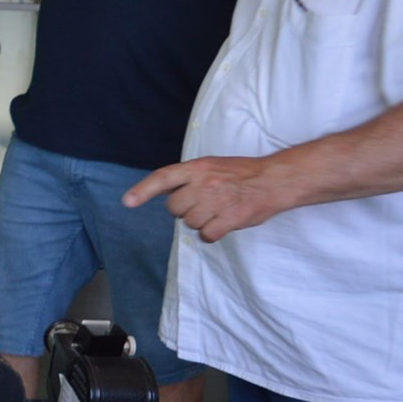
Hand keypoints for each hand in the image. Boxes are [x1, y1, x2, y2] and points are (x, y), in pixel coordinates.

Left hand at [123, 156, 287, 242]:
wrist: (274, 180)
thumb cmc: (241, 174)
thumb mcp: (211, 166)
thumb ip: (188, 178)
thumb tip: (165, 194)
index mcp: (197, 168)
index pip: (163, 178)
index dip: (143, 190)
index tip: (128, 202)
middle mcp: (204, 183)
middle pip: (175, 209)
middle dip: (185, 210)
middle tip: (204, 204)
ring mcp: (217, 202)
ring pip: (190, 224)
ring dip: (201, 222)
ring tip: (218, 211)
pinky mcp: (229, 219)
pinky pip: (207, 235)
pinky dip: (212, 234)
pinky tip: (223, 224)